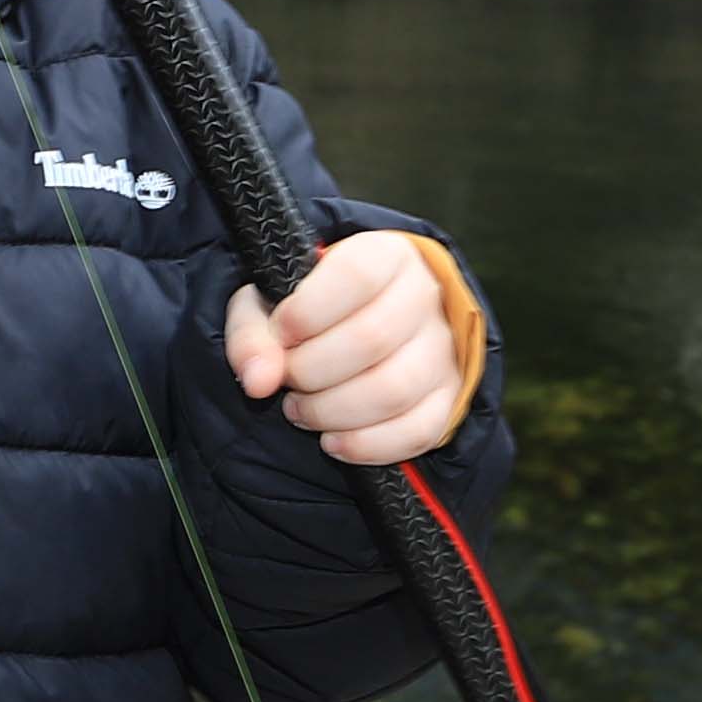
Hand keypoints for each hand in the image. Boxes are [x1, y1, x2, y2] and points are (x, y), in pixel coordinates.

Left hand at [223, 231, 467, 465]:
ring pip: (394, 390)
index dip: (307, 312)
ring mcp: (442, 350)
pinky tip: (333, 441)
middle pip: (371, 339)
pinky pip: (417, 431)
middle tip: (287, 380)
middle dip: (311, 371)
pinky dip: (366, 445)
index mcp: (385, 256)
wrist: (362, 325)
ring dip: (332, 412)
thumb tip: (257, 381)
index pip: (355, 276)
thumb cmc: (309, 309)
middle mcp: (424, 297)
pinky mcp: (449, 397)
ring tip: (301, 410)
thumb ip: (252, 333)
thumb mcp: (270, 303)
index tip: (281, 334)